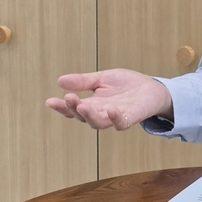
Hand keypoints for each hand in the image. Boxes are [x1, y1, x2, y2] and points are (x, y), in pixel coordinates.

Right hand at [45, 69, 172, 130]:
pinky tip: (111, 109)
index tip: (50, 101)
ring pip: (98, 123)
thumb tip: (60, 80)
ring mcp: (116, 117)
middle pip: (83, 117)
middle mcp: (102, 113)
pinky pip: (121, 123)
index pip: (74, 108)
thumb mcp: (103, 78)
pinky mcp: (131, 117)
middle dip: (73, 109)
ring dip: (89, 115)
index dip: (62, 107)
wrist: (152, 87)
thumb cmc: (126, 84)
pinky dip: (115, 118)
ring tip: (82, 105)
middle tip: (68, 98)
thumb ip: (83, 81)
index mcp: (93, 104)